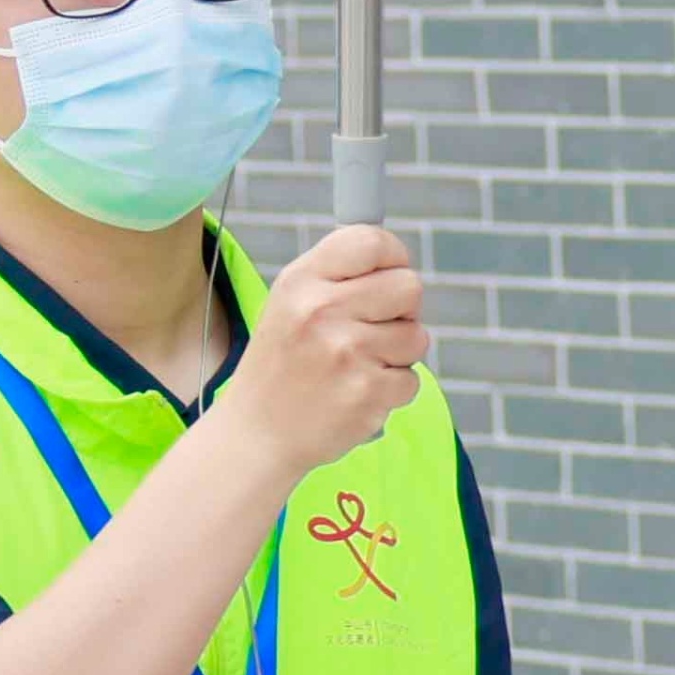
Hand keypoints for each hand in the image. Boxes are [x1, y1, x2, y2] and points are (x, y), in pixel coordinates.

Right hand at [218, 223, 427, 483]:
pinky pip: (412, 379)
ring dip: (398, 354)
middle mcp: (322, 309)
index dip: (393, 257)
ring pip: (417, 336)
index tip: (387, 275)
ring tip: (358, 366)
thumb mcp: (289, 304)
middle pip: (409, 287)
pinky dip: (392, 390)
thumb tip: (400, 266)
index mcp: (301, 280)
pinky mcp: (368, 392)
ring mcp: (346, 352)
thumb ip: (338, 278)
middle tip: (372, 330)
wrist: (257, 432)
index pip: (371, 242)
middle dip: (401, 310)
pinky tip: (356, 393)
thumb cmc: (283, 364)